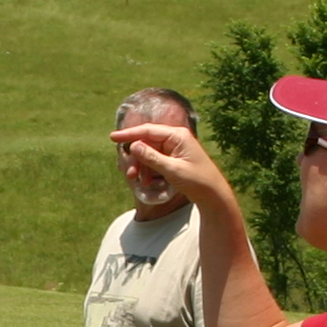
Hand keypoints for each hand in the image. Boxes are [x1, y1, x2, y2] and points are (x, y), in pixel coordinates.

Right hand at [107, 121, 237, 210]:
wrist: (213, 195)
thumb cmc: (197, 181)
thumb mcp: (172, 170)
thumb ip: (152, 157)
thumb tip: (133, 145)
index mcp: (178, 135)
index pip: (148, 130)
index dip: (129, 134)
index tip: (112, 137)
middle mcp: (175, 138)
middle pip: (146, 142)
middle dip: (136, 158)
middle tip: (130, 174)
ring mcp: (174, 148)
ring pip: (148, 152)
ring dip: (141, 166)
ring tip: (140, 182)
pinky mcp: (173, 158)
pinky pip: (154, 160)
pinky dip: (148, 170)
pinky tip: (148, 182)